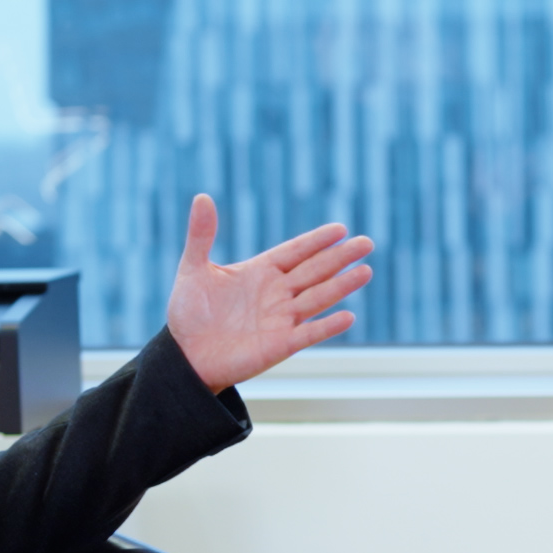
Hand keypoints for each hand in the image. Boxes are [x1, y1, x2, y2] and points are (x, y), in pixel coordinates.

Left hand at [165, 194, 374, 392]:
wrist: (185, 356)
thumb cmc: (189, 313)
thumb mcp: (193, 269)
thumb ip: (201, 235)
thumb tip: (201, 197)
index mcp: (261, 272)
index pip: (295, 252)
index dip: (316, 241)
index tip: (340, 229)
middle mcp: (276, 293)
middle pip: (315, 271)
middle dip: (340, 257)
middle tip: (366, 243)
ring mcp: (281, 319)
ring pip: (318, 298)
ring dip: (342, 286)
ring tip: (366, 271)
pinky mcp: (279, 345)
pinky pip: (308, 334)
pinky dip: (327, 326)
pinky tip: (348, 316)